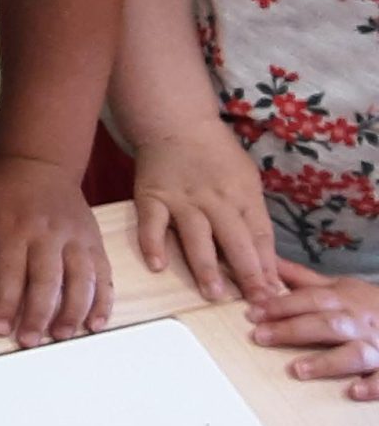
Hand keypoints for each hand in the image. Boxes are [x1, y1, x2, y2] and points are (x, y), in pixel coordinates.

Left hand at [0, 153, 112, 344]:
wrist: (41, 164)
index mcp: (14, 227)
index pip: (10, 272)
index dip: (6, 302)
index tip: (1, 328)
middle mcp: (48, 234)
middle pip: (47, 280)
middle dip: (39, 314)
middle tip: (30, 341)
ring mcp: (75, 238)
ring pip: (80, 280)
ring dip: (74, 311)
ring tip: (62, 336)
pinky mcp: (94, 241)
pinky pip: (103, 273)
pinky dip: (103, 300)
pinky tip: (96, 323)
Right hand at [131, 127, 278, 301]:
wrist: (177, 123)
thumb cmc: (216, 155)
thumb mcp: (246, 179)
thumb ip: (251, 215)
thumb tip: (263, 258)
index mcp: (243, 195)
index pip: (260, 235)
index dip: (268, 266)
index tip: (274, 293)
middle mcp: (215, 199)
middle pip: (235, 240)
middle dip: (247, 273)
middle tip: (255, 302)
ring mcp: (182, 199)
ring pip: (196, 236)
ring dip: (206, 266)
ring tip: (213, 294)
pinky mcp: (151, 197)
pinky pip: (152, 224)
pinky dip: (153, 245)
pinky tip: (157, 266)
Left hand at [253, 262, 378, 400]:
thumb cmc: (370, 304)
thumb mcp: (342, 287)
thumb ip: (304, 279)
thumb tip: (268, 262)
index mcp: (345, 300)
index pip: (311, 299)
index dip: (281, 305)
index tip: (252, 313)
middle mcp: (359, 323)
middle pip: (326, 324)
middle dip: (293, 330)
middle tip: (260, 337)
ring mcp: (377, 346)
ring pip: (354, 353)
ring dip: (326, 361)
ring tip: (297, 370)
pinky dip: (371, 386)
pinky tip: (353, 392)